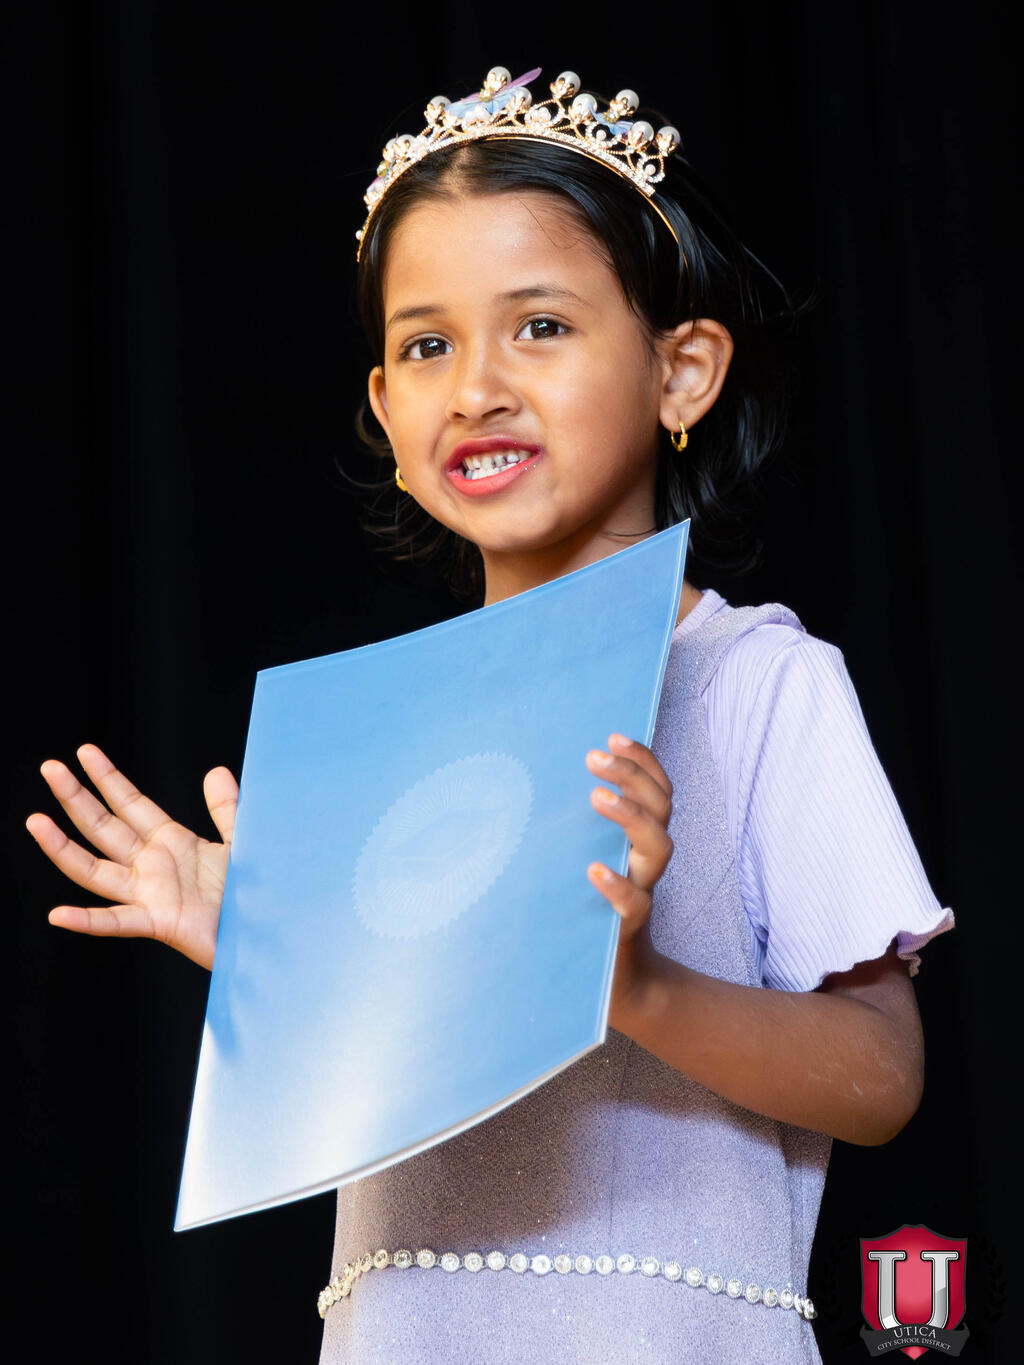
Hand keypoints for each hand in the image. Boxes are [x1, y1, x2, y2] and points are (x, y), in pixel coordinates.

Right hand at [26, 744, 235, 969]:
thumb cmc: (255, 891)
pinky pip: (117, 922)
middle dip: (76, 798)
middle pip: (104, 828)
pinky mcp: (160, 924)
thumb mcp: (242, 840)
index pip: (130, 804)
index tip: (84, 752)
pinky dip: (87, 921)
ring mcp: (151, 895)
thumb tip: (215, 770)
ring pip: (96, 870)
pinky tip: (59, 914)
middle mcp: (153, 866)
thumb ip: (227, 808)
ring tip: (36, 822)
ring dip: (63, 848)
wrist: (270, 930)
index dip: (107, 778)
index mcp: (172, 842)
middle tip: (49, 768)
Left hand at [585, 733, 672, 1026]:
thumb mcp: (577, 864)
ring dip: (631, 816)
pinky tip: (595, 871)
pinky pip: (633, 905)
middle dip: (634, 776)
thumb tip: (518, 787)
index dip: (643, 761)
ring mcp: (642, 893)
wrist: (615, 988)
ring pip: (659, 848)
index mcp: (638, 841)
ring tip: (596, 797)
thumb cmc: (584, 915)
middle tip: (595, 758)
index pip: (657, 790)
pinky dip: (617, 886)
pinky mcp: (626, 930)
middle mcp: (646, 863)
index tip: (613, 737)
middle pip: (662, 808)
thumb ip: (567, 834)